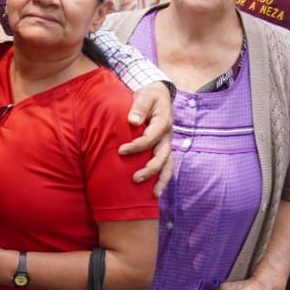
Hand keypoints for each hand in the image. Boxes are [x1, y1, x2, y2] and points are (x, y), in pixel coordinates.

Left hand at [119, 81, 172, 196]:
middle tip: (134, 178)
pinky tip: (155, 193)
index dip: (137, 146)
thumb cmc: (149, 96)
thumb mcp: (145, 95)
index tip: (121, 150)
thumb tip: (133, 121)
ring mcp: (167, 145)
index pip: (151, 138)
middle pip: (163, 156)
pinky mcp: (164, 150)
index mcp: (163, 122)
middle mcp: (168, 136)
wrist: (158, 96)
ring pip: (168, 165)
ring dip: (160, 179)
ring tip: (152, 194)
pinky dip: (162, 180)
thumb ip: (139, 106)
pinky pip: (166, 167)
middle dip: (150, 169)